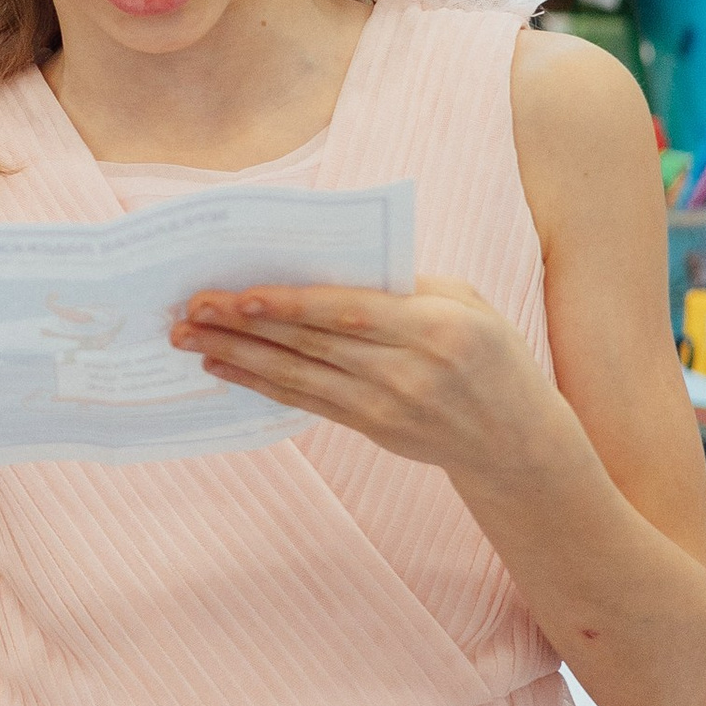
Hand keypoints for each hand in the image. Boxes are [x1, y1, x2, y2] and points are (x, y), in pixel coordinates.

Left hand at [173, 274, 567, 484]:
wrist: (516, 439)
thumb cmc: (490, 353)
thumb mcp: (468, 302)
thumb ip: (403, 285)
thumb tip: (324, 266)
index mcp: (436, 327)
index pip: (349, 312)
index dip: (291, 305)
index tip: (240, 293)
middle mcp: (409, 370)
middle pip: (313, 343)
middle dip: (246, 325)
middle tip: (192, 308)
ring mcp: (388, 406)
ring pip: (299, 375)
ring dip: (239, 357)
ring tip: (190, 339)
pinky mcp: (372, 430)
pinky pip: (306, 402)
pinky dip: (261, 383)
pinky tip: (224, 368)